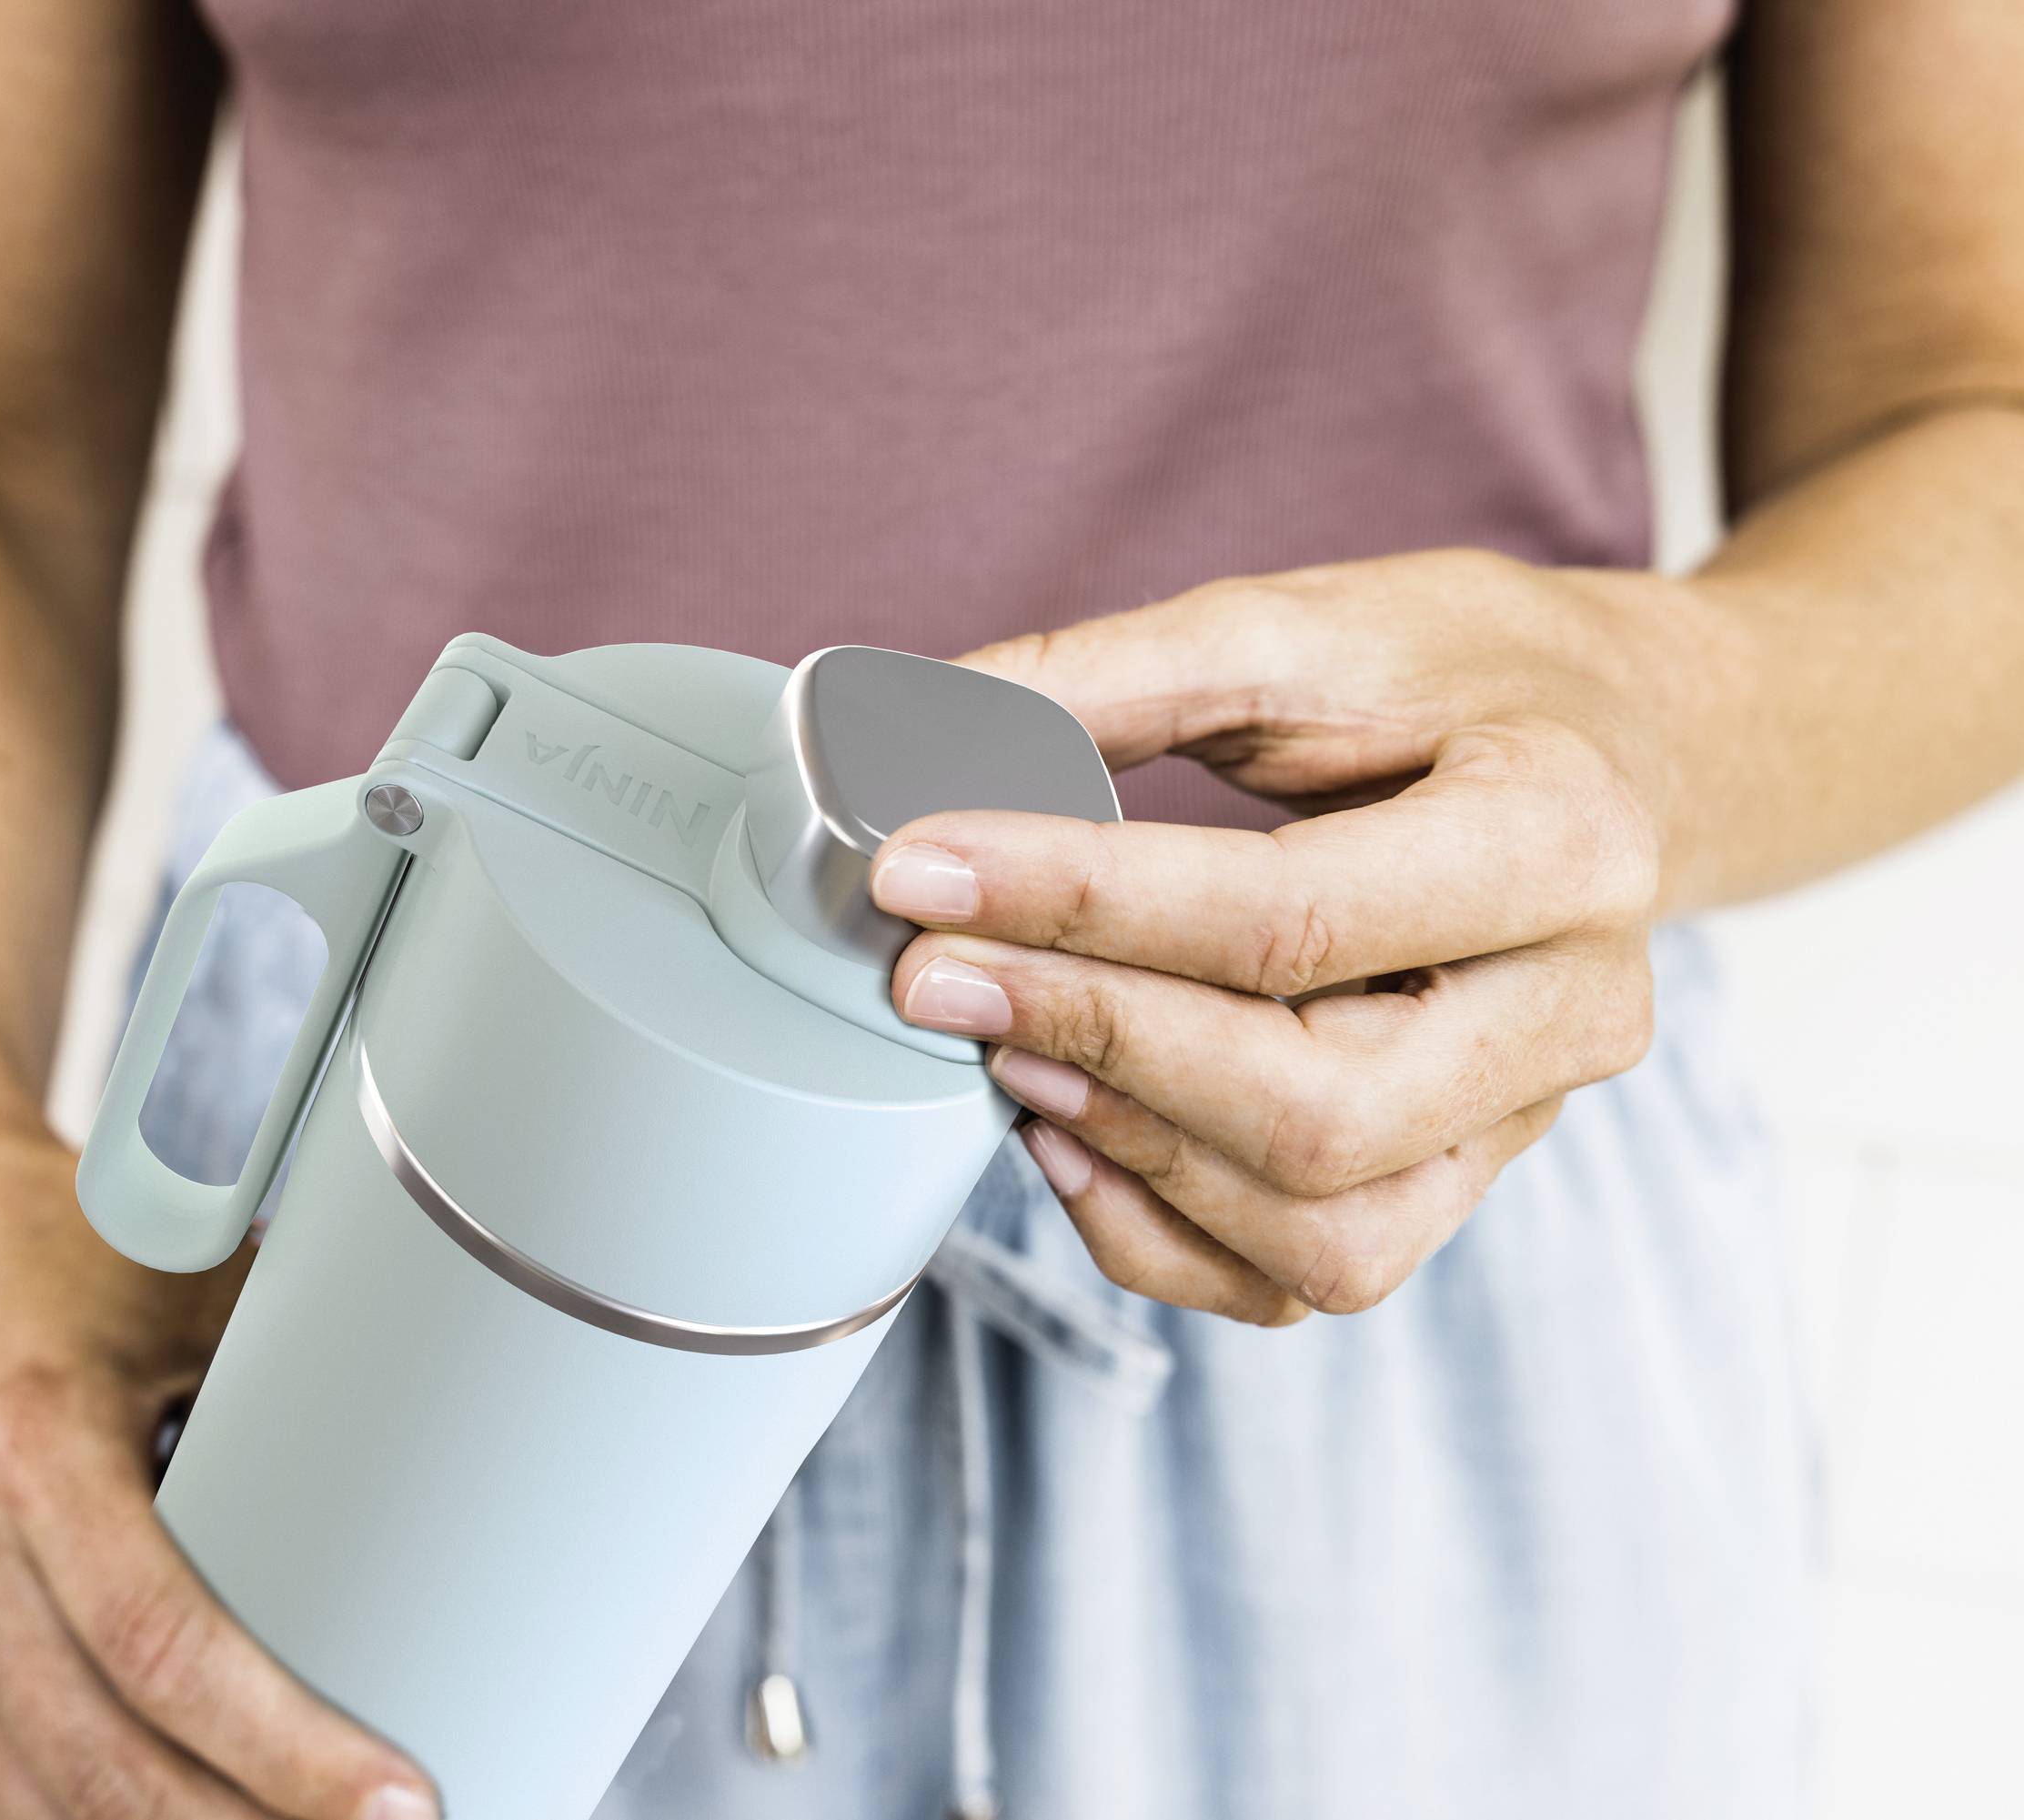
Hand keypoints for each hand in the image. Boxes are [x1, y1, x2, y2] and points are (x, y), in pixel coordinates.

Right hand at [0, 1109, 437, 1819]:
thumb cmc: (57, 1251)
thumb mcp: (192, 1285)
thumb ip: (296, 1385)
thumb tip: (446, 1468)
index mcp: (29, 1446)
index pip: (160, 1642)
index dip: (282, 1743)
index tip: (395, 1799)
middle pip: (109, 1762)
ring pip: (53, 1803)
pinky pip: (9, 1788)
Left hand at [872, 550, 1695, 1324]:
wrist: (1630, 750)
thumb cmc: (1468, 677)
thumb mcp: (1311, 623)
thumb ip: (1119, 671)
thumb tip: (925, 724)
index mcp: (1561, 839)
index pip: (1290, 918)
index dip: (1078, 904)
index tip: (917, 871)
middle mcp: (1573, 1008)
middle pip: (1315, 1107)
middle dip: (1098, 1042)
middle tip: (936, 974)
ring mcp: (1527, 1120)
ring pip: (1322, 1236)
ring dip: (1130, 1151)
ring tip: (1002, 1046)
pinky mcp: (1462, 1178)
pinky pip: (1307, 1281)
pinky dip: (1164, 1232)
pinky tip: (1069, 1130)